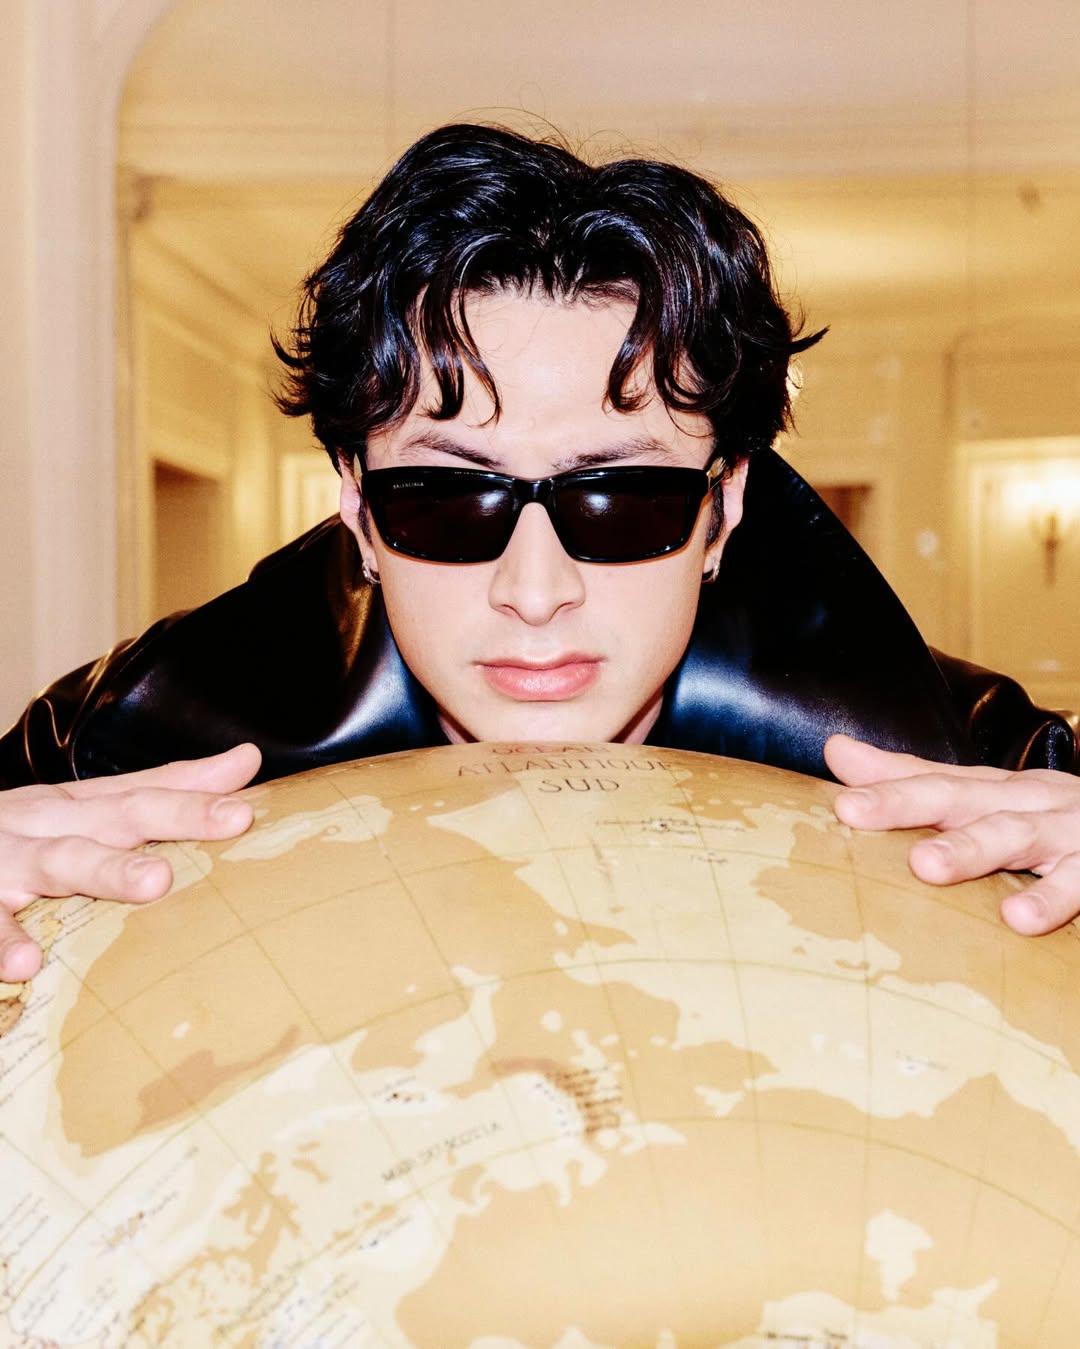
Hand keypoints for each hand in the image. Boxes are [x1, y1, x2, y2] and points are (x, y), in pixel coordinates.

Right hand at [0, 743, 261, 981]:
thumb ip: (164, 790)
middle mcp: (42, 823)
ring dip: (106, 869)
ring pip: (58, 862)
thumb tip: (246, 761)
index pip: (144, 793)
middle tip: (231, 822)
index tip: (248, 802)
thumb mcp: (82, 810)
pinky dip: (1, 940)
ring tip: (155, 882)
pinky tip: (26, 963)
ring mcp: (2, 860)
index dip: (195, 797)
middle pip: (115, 817)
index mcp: (73, 806)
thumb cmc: (15, 835)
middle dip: (172, 818)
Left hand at [824, 733, 1079, 935]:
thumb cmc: (1057, 819)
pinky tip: (1020, 918)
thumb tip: (836, 751)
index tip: (835, 796)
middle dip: (905, 802)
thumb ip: (914, 781)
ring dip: (970, 847)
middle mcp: (1028, 803)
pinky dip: (1053, 898)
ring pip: (1015, 836)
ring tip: (925, 866)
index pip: (931, 781)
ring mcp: (1068, 834)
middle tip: (853, 812)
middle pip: (960, 798)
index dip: (883, 786)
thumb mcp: (989, 798)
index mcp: (997, 790)